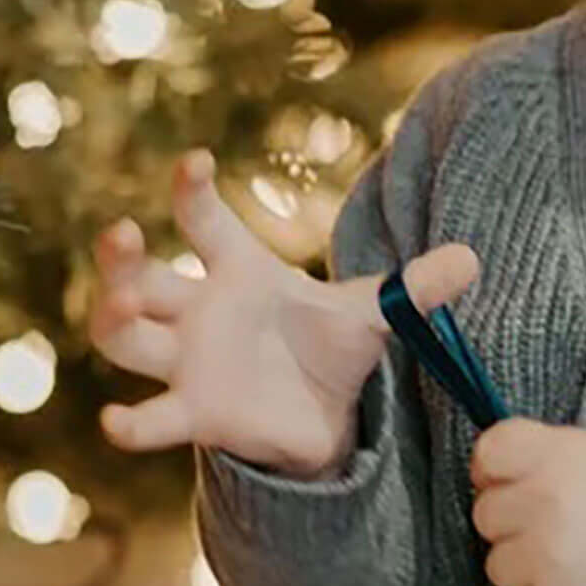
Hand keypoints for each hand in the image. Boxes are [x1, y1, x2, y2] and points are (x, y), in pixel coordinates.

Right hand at [91, 149, 479, 475]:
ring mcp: (188, 362)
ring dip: (112, 318)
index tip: (198, 162)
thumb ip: (414, 288)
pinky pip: (152, 418)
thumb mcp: (373, 316)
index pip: (204, 220)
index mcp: (240, 270)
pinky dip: (131, 423)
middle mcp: (200, 311)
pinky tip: (117, 423)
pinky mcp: (194, 413)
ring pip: (124, 336)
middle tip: (123, 232)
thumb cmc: (332, 350)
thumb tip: (473, 258)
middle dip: (122, 256)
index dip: (193, 189)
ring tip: (119, 307)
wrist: (327, 418)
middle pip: (141, 275)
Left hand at [469, 418, 585, 585]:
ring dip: (528, 568)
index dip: (495, 472)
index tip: (512, 482)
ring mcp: (543, 560)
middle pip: (485, 514)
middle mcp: (542, 504)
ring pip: (498, 567)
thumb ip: (548, 456)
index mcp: (553, 456)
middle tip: (561, 527)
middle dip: (516, 523)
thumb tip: (497, 474)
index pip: (487, 454)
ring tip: (575, 562)